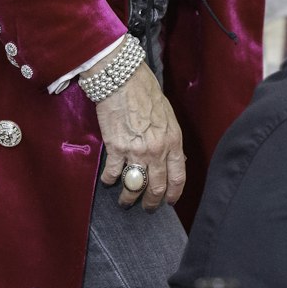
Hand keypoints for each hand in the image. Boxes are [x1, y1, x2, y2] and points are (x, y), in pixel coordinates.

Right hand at [95, 59, 185, 211]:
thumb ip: (169, 139)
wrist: (123, 79)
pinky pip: (113, 173)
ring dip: (129, 198)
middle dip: (151, 202)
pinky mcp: (116, 148)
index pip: (178, 177)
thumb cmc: (146, 92)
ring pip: (134, 186)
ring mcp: (136, 151)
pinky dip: (109, 180)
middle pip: (157, 187)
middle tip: (146, 208)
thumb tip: (170, 157)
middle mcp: (157, 151)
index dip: (173, 194)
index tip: (168, 202)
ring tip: (125, 202)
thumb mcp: (168, 116)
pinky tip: (108, 180)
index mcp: (173, 141)